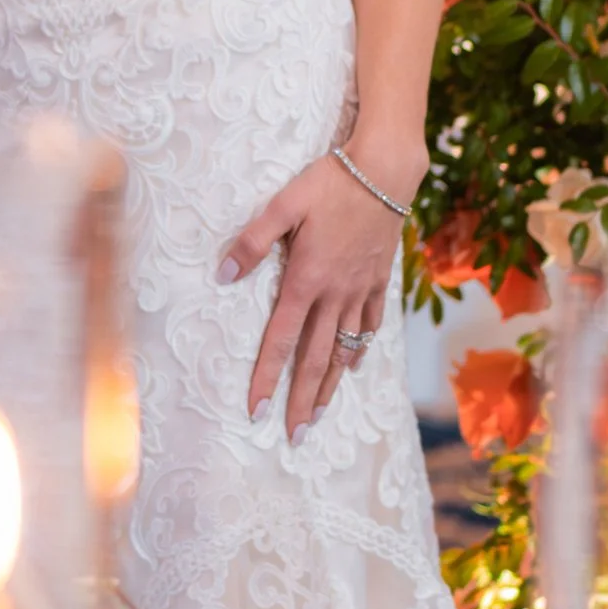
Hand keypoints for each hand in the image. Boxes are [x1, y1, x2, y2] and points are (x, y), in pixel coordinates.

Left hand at [219, 152, 408, 435]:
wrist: (385, 172)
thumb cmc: (329, 183)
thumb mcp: (282, 204)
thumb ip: (253, 241)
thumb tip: (223, 274)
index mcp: (306, 280)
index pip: (281, 340)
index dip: (267, 378)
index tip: (257, 411)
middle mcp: (334, 295)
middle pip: (315, 359)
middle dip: (301, 400)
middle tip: (293, 436)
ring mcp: (360, 291)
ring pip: (344, 351)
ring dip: (330, 387)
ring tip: (318, 416)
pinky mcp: (379, 282)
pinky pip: (369, 326)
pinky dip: (360, 351)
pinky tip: (353, 368)